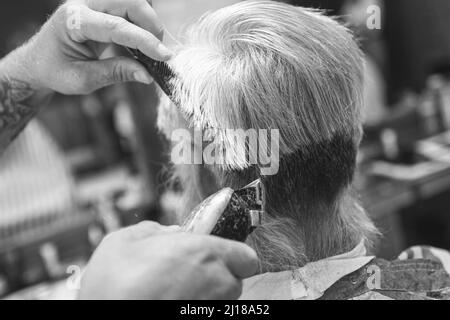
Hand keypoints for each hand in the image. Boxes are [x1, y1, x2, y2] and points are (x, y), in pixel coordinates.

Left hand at [14, 0, 171, 94]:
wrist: (40, 61)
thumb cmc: (56, 71)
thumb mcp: (83, 79)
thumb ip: (115, 73)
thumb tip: (148, 75)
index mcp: (73, 21)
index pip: (117, 26)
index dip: (144, 41)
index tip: (165, 56)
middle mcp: (84, 4)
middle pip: (130, 2)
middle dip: (151, 26)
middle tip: (158, 54)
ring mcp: (93, 2)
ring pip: (133, 1)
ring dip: (148, 23)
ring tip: (148, 49)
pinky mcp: (102, 6)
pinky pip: (130, 8)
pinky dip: (142, 24)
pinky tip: (139, 43)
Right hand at [79, 221, 258, 299]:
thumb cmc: (114, 285)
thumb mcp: (124, 241)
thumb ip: (154, 231)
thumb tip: (172, 233)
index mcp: (206, 253)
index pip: (246, 258)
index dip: (233, 256)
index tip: (214, 256)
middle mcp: (218, 284)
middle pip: (233, 281)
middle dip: (216, 276)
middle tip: (186, 274)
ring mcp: (212, 310)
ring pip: (221, 300)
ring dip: (205, 294)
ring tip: (174, 293)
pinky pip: (207, 312)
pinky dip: (194, 306)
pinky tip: (171, 303)